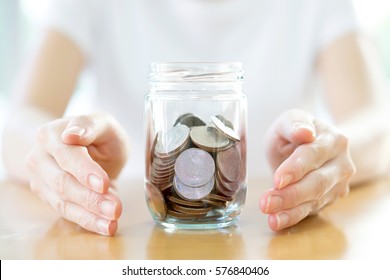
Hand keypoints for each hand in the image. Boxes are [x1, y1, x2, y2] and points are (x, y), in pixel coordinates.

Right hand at [26, 112, 128, 235]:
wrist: (90, 146)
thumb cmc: (98, 133)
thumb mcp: (102, 123)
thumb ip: (89, 125)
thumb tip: (72, 135)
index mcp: (50, 135)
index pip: (67, 156)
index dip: (85, 171)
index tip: (103, 184)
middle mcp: (39, 158)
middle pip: (63, 183)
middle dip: (91, 198)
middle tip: (116, 208)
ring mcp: (41, 180)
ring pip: (64, 202)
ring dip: (90, 215)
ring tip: (113, 222)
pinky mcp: (49, 197)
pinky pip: (67, 213)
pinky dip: (88, 221)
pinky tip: (106, 226)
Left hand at [260, 109, 354, 230]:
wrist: (311, 144)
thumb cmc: (295, 132)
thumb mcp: (289, 120)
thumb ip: (294, 124)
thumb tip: (305, 132)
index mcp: (333, 139)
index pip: (313, 155)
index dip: (295, 168)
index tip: (278, 180)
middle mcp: (341, 163)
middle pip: (317, 182)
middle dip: (290, 195)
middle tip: (266, 203)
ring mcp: (339, 184)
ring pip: (315, 200)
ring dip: (290, 210)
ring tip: (270, 216)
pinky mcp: (330, 199)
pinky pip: (311, 210)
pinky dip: (293, 217)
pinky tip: (276, 221)